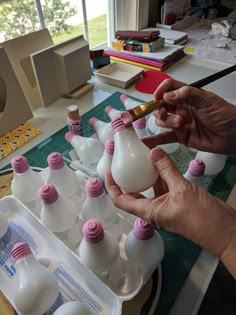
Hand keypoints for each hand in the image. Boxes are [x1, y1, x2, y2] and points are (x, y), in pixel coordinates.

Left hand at [105, 148, 235, 276]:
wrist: (223, 229)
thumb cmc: (200, 216)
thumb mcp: (182, 191)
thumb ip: (167, 170)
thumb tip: (152, 151)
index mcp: (149, 211)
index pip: (121, 200)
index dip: (112, 187)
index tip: (109, 171)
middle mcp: (154, 208)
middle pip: (134, 192)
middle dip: (127, 177)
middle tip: (125, 159)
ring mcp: (166, 203)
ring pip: (150, 186)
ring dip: (145, 172)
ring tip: (140, 155)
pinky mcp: (177, 198)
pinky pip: (164, 184)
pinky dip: (161, 172)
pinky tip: (160, 160)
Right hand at [143, 79, 235, 154]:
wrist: (234, 136)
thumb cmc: (224, 115)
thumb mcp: (207, 101)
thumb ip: (187, 95)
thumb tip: (167, 95)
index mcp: (187, 96)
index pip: (169, 88)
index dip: (161, 91)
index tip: (158, 97)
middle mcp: (181, 108)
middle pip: (161, 105)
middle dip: (160, 109)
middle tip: (166, 114)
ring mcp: (179, 123)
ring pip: (162, 121)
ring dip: (165, 122)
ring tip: (179, 124)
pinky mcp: (180, 137)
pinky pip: (165, 138)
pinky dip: (155, 140)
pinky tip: (146, 142)